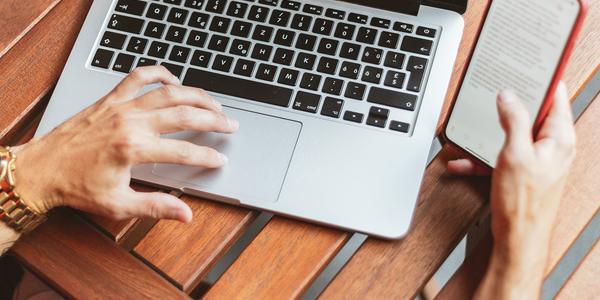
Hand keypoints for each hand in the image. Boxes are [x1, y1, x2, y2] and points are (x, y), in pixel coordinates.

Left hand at [12, 66, 238, 222]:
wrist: (42, 169)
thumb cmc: (76, 187)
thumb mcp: (118, 204)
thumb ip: (155, 206)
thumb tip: (184, 213)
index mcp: (133, 149)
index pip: (184, 151)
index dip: (207, 156)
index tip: (220, 158)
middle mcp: (130, 123)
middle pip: (184, 115)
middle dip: (213, 119)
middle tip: (230, 124)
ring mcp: (120, 107)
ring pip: (168, 92)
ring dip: (195, 95)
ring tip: (213, 102)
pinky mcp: (110, 99)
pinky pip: (138, 77)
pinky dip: (158, 74)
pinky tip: (173, 79)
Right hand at [448, 82, 574, 279]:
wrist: (517, 240)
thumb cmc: (523, 203)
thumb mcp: (515, 154)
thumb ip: (514, 120)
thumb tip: (509, 96)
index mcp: (559, 138)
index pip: (556, 97)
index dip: (542, 80)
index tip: (529, 66)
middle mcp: (551, 147)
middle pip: (531, 114)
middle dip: (509, 107)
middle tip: (493, 95)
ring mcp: (537, 160)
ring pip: (512, 135)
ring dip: (489, 134)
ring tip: (472, 132)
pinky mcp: (522, 173)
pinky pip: (502, 156)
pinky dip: (483, 157)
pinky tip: (463, 160)